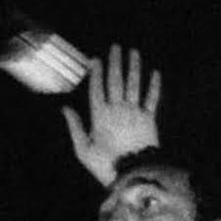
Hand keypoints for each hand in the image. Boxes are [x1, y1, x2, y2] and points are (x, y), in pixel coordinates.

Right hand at [62, 45, 161, 184]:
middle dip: (115, 62)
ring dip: (134, 66)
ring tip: (133, 52)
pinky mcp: (149, 119)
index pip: (97, 88)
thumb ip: (75, 127)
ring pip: (134, 84)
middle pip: (116, 80)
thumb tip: (65, 109)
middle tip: (116, 46)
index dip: (96, 73)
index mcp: (100, 116)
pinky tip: (155, 73)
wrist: (133, 174)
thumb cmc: (105, 164)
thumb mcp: (83, 150)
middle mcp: (118, 109)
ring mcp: (135, 112)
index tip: (96, 59)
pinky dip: (154, 85)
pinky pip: (152, 98)